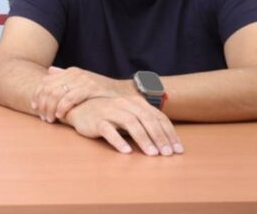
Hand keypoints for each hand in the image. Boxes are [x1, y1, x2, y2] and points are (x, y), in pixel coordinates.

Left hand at [31, 66, 126, 122]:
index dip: (37, 94)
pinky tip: (60, 115)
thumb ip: (65, 75)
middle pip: (48, 87)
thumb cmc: (100, 90)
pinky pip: (70, 98)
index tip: (34, 106)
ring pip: (56, 93)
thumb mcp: (81, 81)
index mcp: (69, 72)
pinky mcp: (90, 88)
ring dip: (50, 107)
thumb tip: (49, 70)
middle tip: (42, 116)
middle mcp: (74, 74)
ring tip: (50, 119)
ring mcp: (82, 80)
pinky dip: (62, 107)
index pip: (46, 81)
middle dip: (42, 103)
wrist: (123, 92)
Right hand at [64, 96, 183, 155]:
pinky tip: (126, 152)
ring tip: (152, 154)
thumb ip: (145, 121)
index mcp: (135, 102)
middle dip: (159, 137)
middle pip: (146, 119)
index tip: (178, 149)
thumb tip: (167, 141)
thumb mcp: (128, 114)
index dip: (169, 133)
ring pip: (130, 123)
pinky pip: (108, 130)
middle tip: (167, 154)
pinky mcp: (96, 121)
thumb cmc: (108, 114)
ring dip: (143, 139)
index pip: (157, 116)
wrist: (79, 108)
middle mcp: (123, 104)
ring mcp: (109, 111)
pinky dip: (118, 141)